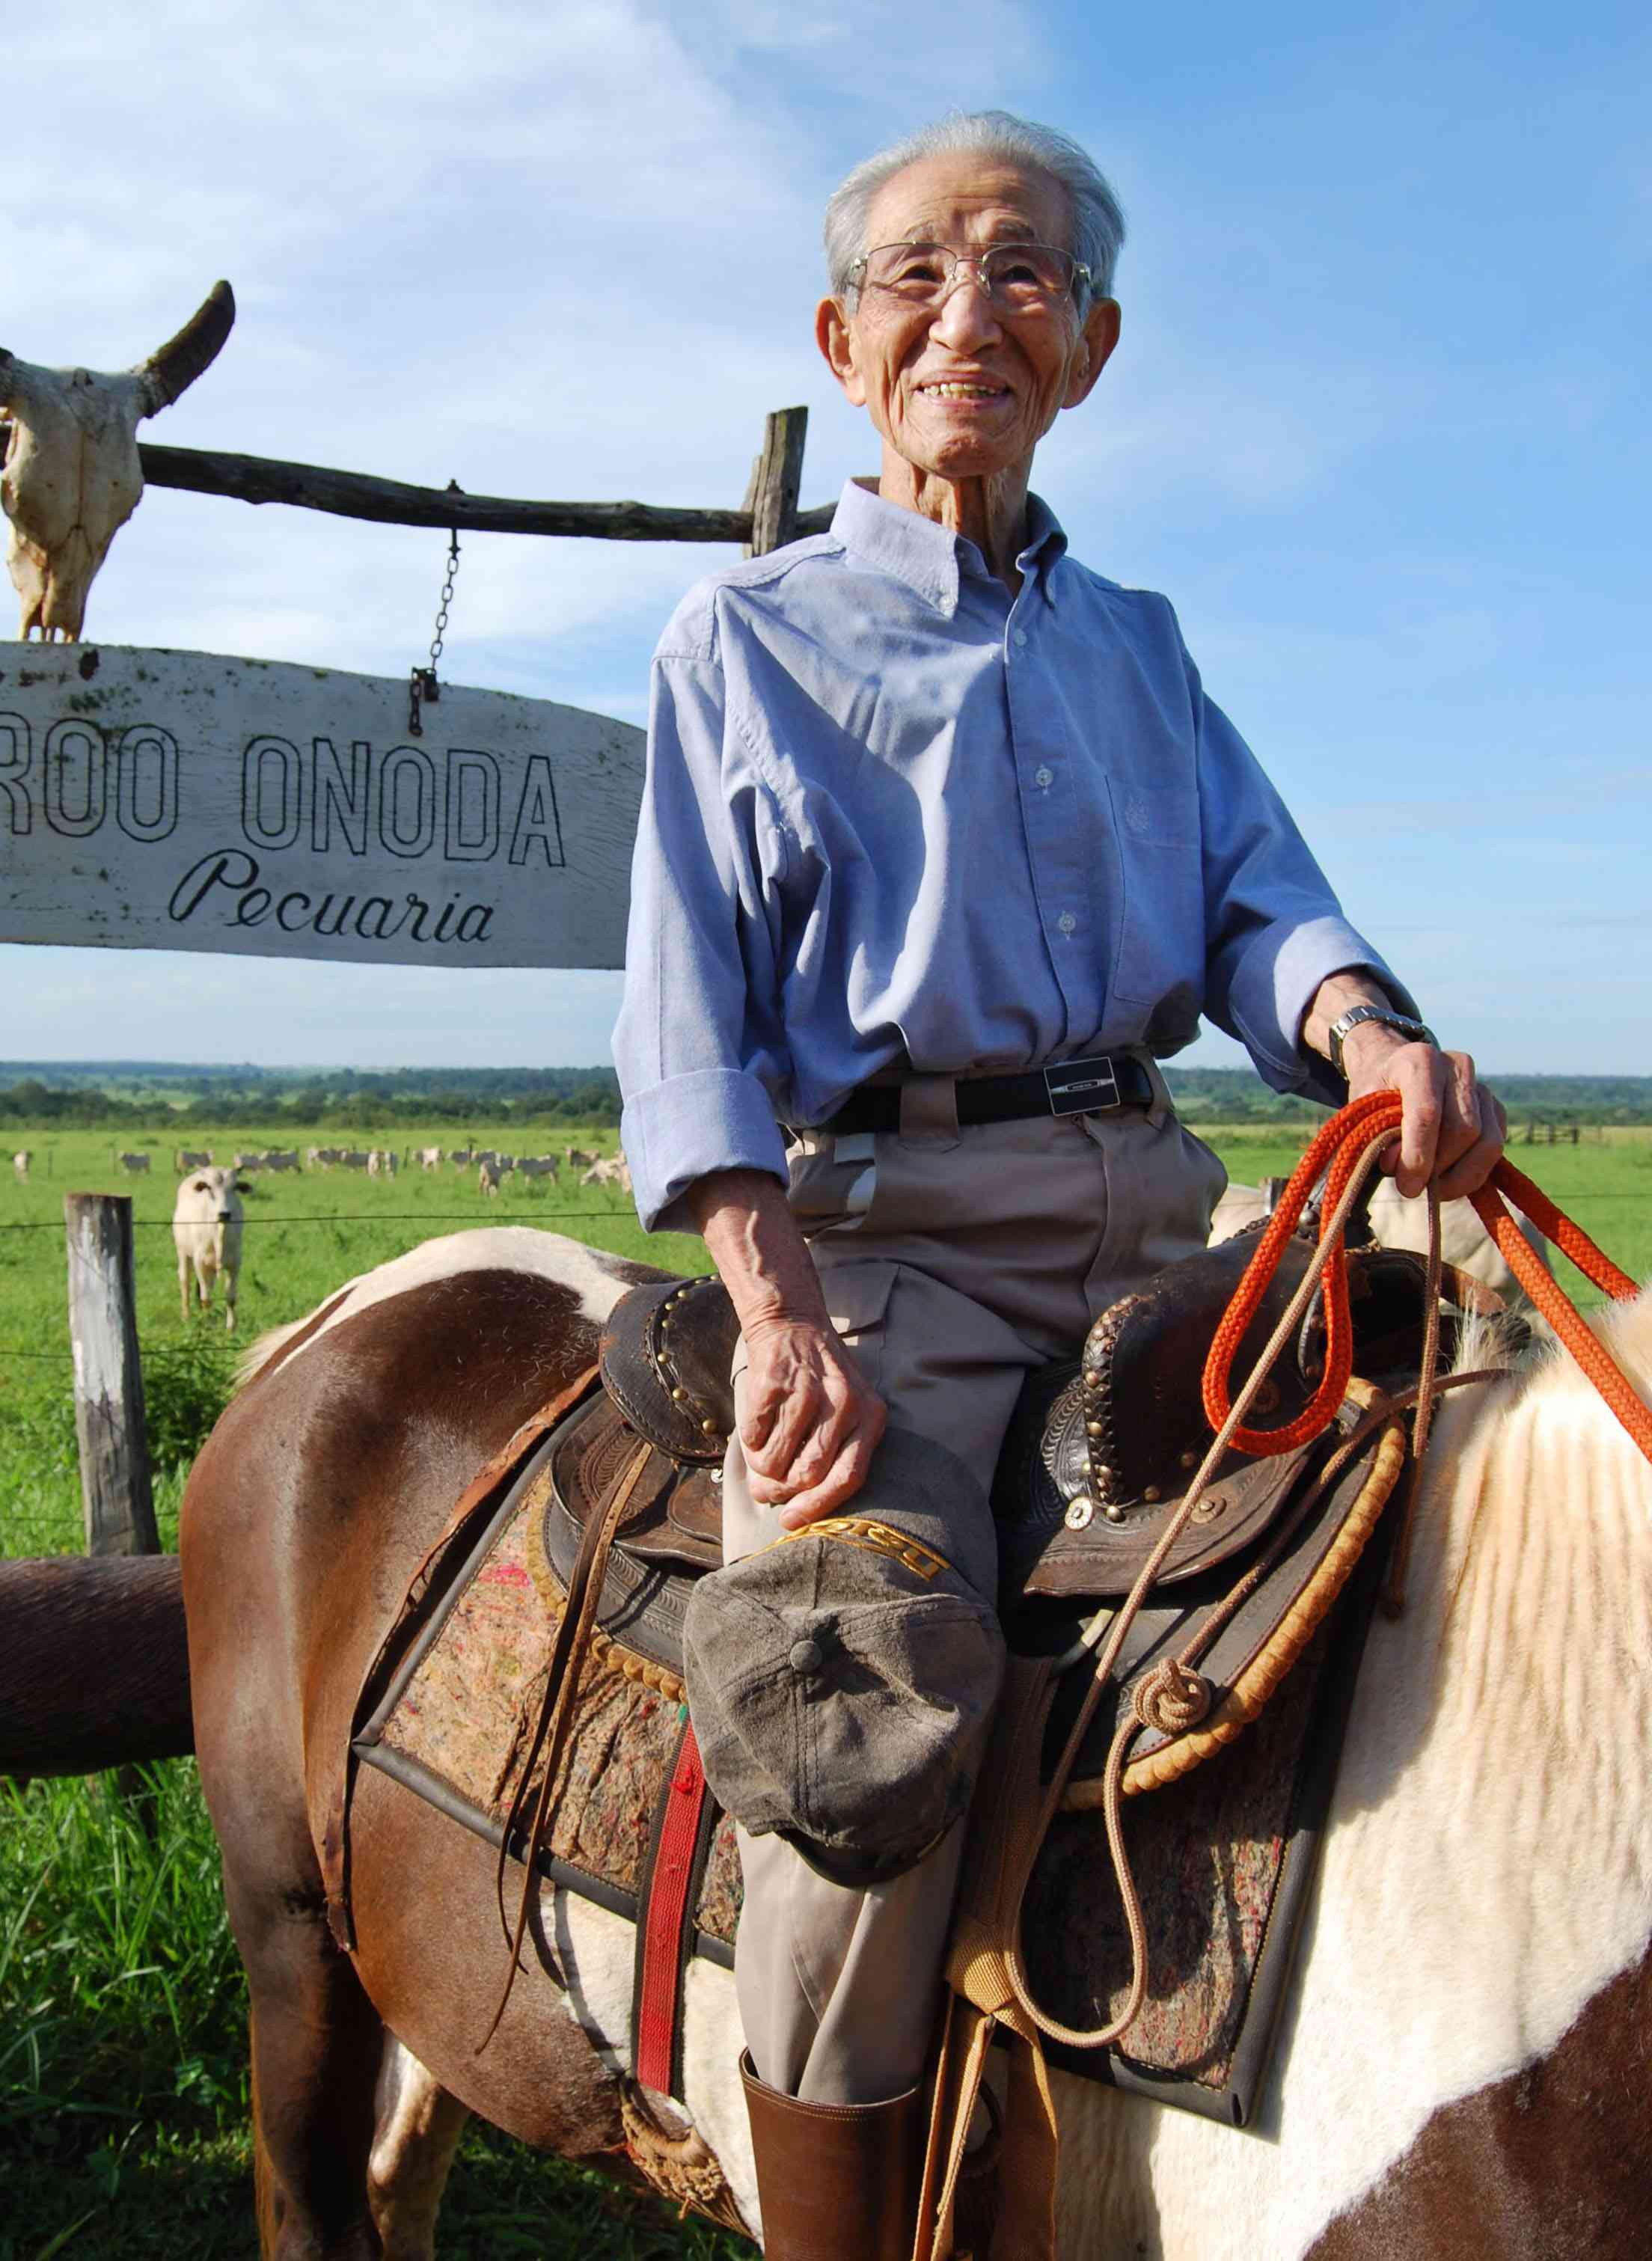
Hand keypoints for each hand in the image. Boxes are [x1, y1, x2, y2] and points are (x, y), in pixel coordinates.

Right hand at [738, 1313, 886, 1529]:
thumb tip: (794, 1509)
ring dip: (762, 1469)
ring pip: (777, 1461)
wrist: (792, 1323)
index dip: (818, 1507)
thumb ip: (831, 1456)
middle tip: (767, 1489)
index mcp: (870, 1415)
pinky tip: (758, 1428)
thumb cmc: (819, 1381)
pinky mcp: (774, 1383)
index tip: (792, 1522)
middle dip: (782, 1491)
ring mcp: (808, 1392)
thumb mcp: (846, 1411)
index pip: (850, 1477)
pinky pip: (754, 1436)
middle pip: (810, 1475)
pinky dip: (750, 1442)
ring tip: (762, 1457)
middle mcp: (845, 1403)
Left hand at [1340, 1025, 1507, 1200]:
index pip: (1426, 1113)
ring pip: (1489, 1143)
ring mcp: (1482, 1085)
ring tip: (1434, 1189)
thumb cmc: (1377, 1094)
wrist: (1395, 1071)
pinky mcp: (1495, 1107)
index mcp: (1419, 1061)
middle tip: (1414, 1187)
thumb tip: (1399, 1166)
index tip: (1408, 1187)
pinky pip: (1496, 1148)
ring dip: (1462, 1177)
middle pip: (1464, 1130)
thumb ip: (1378, 1137)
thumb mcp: (1364, 1111)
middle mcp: (1457, 1066)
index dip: (1418, 1156)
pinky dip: (1475, 1172)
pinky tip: (1449, 1177)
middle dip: (1440, 1169)